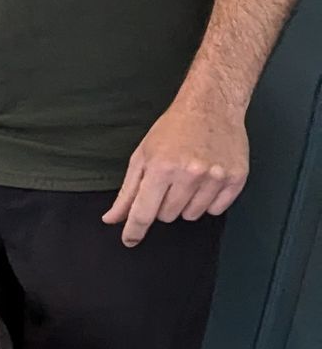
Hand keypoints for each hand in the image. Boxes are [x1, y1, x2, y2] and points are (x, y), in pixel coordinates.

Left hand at [104, 92, 247, 245]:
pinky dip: (208, 202)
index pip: (144, 213)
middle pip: (168, 216)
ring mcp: (216, 177)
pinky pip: (216, 210)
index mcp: (161, 168)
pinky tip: (206, 181)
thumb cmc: (172, 130)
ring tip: (188, 179)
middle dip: (162, 205)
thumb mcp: (142, 156)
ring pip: (192, 215)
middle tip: (168, 183)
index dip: (134, 231)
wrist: (211, 107)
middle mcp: (190, 174)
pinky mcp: (236, 178)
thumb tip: (112, 219)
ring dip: (186, 204)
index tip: (130, 241)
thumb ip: (127, 192)